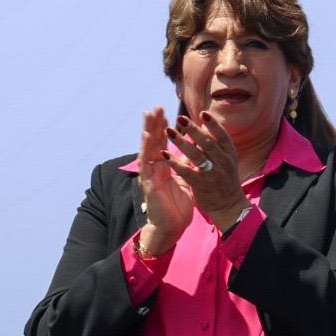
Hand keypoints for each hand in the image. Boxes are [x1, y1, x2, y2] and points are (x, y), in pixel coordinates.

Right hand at [133, 106, 195, 254]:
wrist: (170, 228)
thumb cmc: (176, 206)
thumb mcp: (184, 180)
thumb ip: (183, 165)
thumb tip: (189, 150)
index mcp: (162, 167)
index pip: (161, 143)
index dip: (162, 127)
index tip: (164, 111)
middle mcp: (153, 170)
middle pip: (151, 143)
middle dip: (153, 125)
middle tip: (154, 108)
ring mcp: (149, 178)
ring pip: (146, 152)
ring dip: (147, 135)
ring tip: (148, 119)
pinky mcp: (150, 187)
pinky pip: (148, 169)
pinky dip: (148, 155)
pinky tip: (148, 144)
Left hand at [168, 110, 247, 229]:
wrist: (229, 206)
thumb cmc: (225, 181)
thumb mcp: (227, 161)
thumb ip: (218, 146)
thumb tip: (205, 127)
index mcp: (230, 155)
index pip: (223, 136)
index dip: (213, 124)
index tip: (203, 113)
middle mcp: (223, 162)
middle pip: (208, 142)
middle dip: (193, 129)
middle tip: (180, 118)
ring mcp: (213, 173)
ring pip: (196, 154)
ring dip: (181, 142)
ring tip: (169, 131)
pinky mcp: (201, 184)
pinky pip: (186, 170)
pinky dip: (174, 162)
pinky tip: (164, 154)